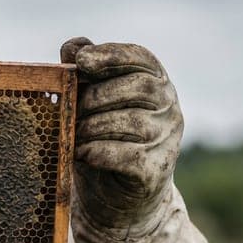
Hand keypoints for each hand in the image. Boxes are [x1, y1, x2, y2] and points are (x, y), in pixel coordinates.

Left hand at [60, 37, 182, 230]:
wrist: (115, 197)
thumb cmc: (101, 139)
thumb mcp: (90, 104)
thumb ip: (84, 74)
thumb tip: (74, 45)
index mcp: (155, 84)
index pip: (142, 59)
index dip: (112, 55)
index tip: (82, 60)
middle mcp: (170, 108)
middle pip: (138, 87)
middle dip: (96, 97)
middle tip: (73, 111)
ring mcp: (167, 140)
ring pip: (131, 122)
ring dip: (92, 127)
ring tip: (74, 135)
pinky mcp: (156, 170)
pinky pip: (127, 154)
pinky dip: (98, 152)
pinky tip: (83, 154)